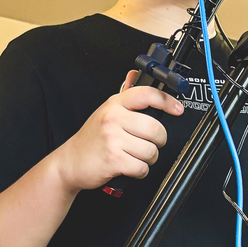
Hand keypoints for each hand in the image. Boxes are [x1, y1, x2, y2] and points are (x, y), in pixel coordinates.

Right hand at [53, 70, 183, 190]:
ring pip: (151, 151)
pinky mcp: (113, 159)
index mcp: (114, 104)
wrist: (69, 162)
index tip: (177, 108)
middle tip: (149, 143)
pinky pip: (141, 167)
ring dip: (148, 158)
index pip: (146, 94)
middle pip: (155, 129)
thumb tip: (134, 75)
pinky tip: (129, 166)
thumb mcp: (105, 111)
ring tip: (135, 156)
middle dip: (158, 141)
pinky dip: (139, 171)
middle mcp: (113, 118)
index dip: (167, 101)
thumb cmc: (91, 139)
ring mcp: (112, 138)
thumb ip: (124, 97)